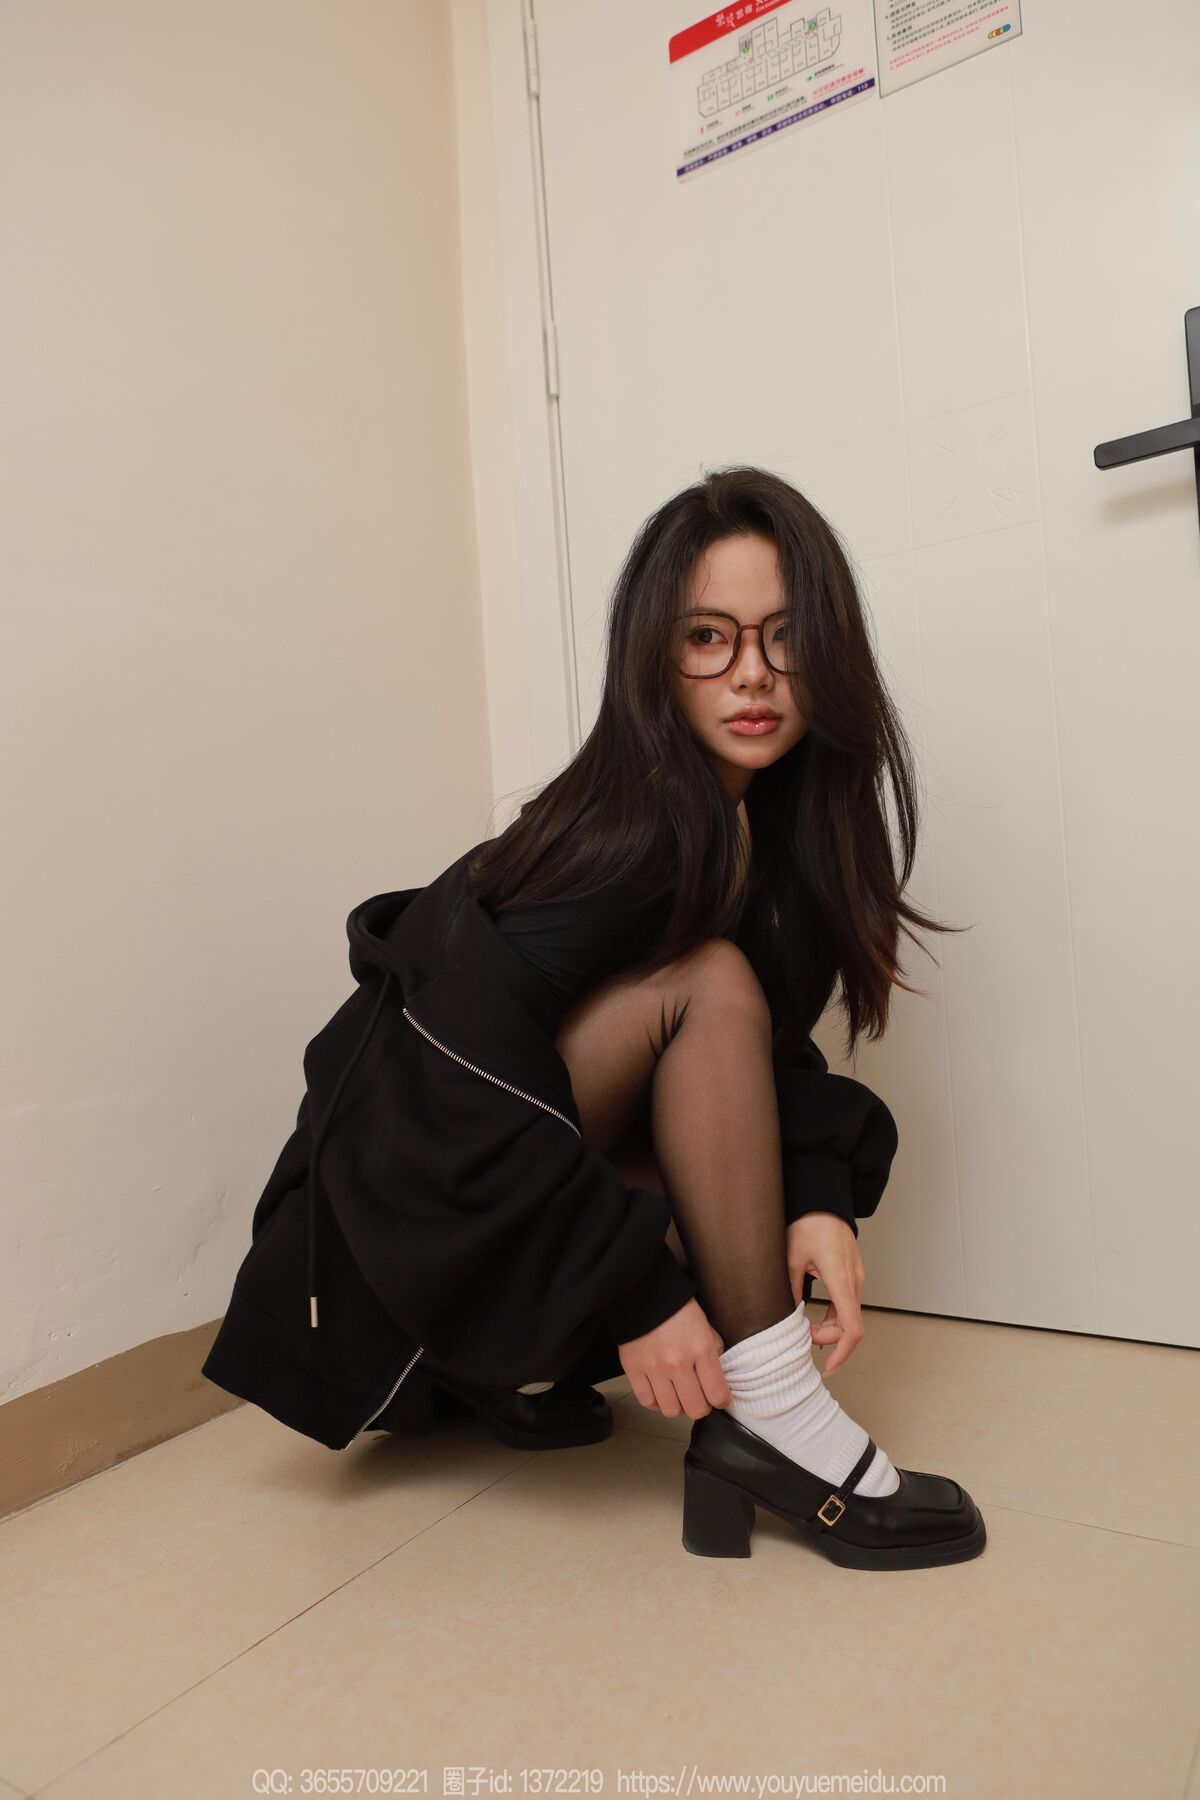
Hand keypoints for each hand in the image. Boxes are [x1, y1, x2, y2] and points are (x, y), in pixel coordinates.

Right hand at [617, 1297, 730, 1418]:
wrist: (644, 1291)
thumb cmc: (679, 1308)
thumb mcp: (706, 1325)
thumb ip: (713, 1350)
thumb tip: (717, 1375)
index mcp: (701, 1349)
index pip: (718, 1394)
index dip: (722, 1401)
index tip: (720, 1398)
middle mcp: (678, 1363)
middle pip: (695, 1409)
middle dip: (701, 1407)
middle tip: (699, 1398)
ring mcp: (654, 1368)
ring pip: (671, 1410)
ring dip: (678, 1406)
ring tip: (679, 1396)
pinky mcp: (633, 1369)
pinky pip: (647, 1401)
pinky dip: (656, 1402)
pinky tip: (660, 1393)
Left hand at [785, 1213, 865, 1373]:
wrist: (823, 1199)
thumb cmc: (808, 1222)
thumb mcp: (790, 1257)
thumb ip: (789, 1289)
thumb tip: (786, 1318)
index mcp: (840, 1279)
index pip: (852, 1327)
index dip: (842, 1351)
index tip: (828, 1366)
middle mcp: (853, 1281)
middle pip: (850, 1326)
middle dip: (829, 1340)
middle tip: (802, 1340)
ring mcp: (856, 1277)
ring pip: (849, 1316)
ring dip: (830, 1329)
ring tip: (804, 1331)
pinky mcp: (852, 1273)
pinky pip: (847, 1303)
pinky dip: (834, 1317)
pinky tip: (816, 1320)